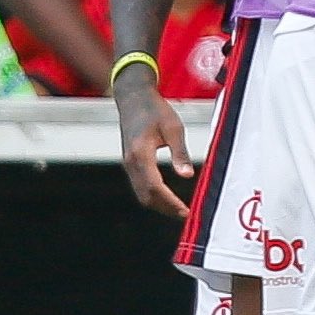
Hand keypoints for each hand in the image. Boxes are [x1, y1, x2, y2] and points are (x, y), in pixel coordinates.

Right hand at [116, 74, 193, 220]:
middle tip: (186, 215)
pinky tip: (168, 197)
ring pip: (141, 192)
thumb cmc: (156, 110)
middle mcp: (130, 162)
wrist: (133, 98)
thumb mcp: (174, 128)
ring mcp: (128, 163)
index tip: (186, 212)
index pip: (155, 187)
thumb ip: (180, 153)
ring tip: (179, 209)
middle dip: (165, 208)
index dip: (170, 202)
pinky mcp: (130, 162)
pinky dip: (153, 195)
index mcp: (141, 154)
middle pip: (145, 195)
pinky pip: (139, 185)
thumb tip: (187, 176)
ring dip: (158, 204)